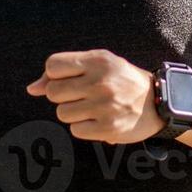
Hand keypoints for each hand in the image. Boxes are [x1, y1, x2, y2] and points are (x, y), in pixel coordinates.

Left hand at [26, 48, 165, 144]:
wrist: (159, 102)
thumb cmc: (122, 80)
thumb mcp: (99, 65)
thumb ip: (64, 72)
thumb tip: (32, 89)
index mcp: (98, 61)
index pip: (52, 65)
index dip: (54, 75)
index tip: (69, 79)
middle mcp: (101, 82)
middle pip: (53, 92)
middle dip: (63, 96)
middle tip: (82, 96)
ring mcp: (105, 106)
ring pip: (62, 113)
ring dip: (73, 113)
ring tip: (93, 108)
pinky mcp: (108, 128)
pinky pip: (75, 130)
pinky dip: (84, 127)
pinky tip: (99, 120)